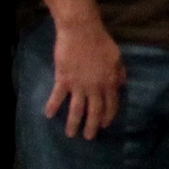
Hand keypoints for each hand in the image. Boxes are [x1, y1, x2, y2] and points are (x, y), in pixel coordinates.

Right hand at [42, 17, 126, 140]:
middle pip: (94, 112)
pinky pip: (57, 96)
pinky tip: (47, 115)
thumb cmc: (101, 41)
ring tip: (70, 134)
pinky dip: (52, 106)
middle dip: (91, 127)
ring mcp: (78, 85)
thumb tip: (121, 85)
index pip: (110, 105)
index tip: (103, 125)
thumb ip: (119, 72)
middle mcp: (95, 88)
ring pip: (76, 110)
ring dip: (73, 123)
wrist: (82, 31)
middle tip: (88, 138)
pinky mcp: (63, 79)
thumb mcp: (117, 57)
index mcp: (109, 83)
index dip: (107, 117)